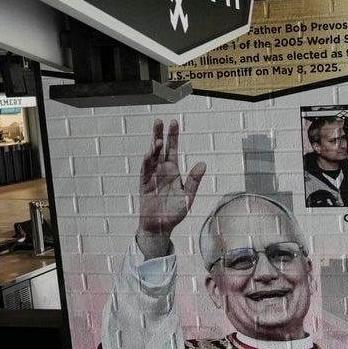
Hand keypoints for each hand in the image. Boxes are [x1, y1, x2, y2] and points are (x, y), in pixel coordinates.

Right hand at [137, 119, 204, 257]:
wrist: (160, 227)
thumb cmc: (174, 212)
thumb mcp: (188, 196)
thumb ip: (194, 181)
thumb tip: (203, 164)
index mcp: (173, 172)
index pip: (172, 150)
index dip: (172, 137)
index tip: (173, 123)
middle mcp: (161, 171)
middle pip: (160, 150)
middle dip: (159, 135)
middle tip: (160, 121)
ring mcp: (151, 177)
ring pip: (151, 158)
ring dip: (153, 149)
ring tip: (157, 140)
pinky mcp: (144, 185)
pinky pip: (144, 171)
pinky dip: (146, 163)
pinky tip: (149, 154)